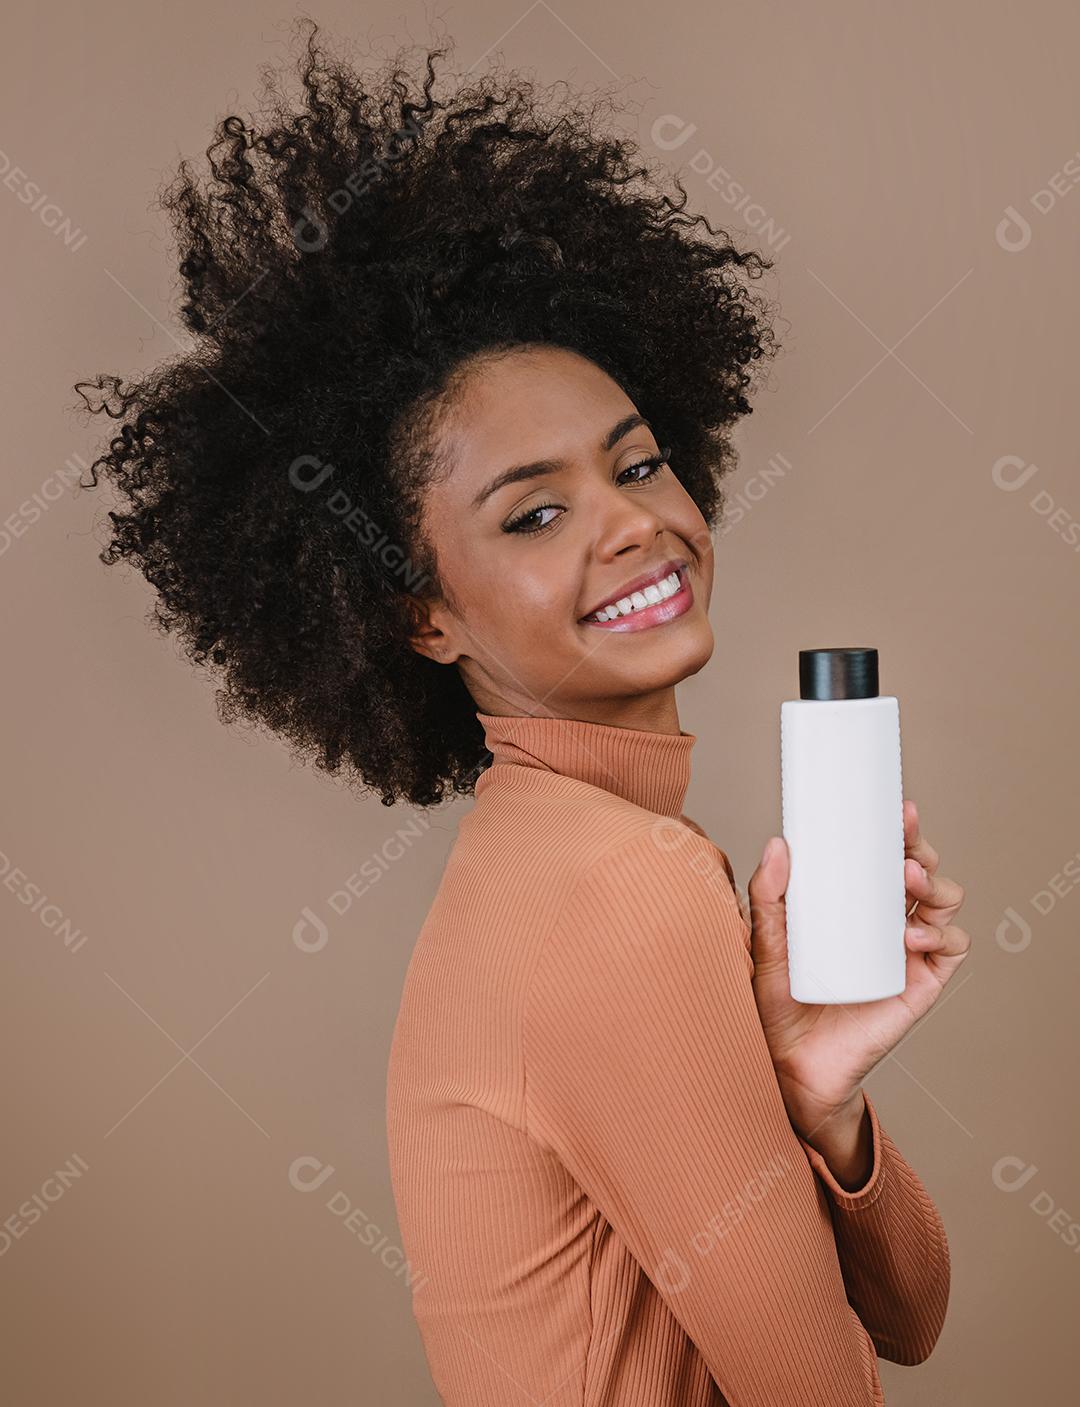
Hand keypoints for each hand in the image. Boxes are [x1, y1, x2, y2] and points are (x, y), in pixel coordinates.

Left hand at [746, 800, 970, 1146]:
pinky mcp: (920, 984)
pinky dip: (943, 933)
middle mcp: (886, 921)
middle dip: (922, 850)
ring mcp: (907, 952)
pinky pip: (951, 949)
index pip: (884, 857)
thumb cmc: (776, 1000)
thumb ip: (767, 897)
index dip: (899, 831)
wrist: (788, 1063)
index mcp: (853, 903)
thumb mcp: (765, 942)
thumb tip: (777, 845)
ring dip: (936, 884)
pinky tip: (913, 934)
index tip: (899, 810)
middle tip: (903, 848)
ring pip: (945, 902)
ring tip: (908, 883)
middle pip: (922, 871)